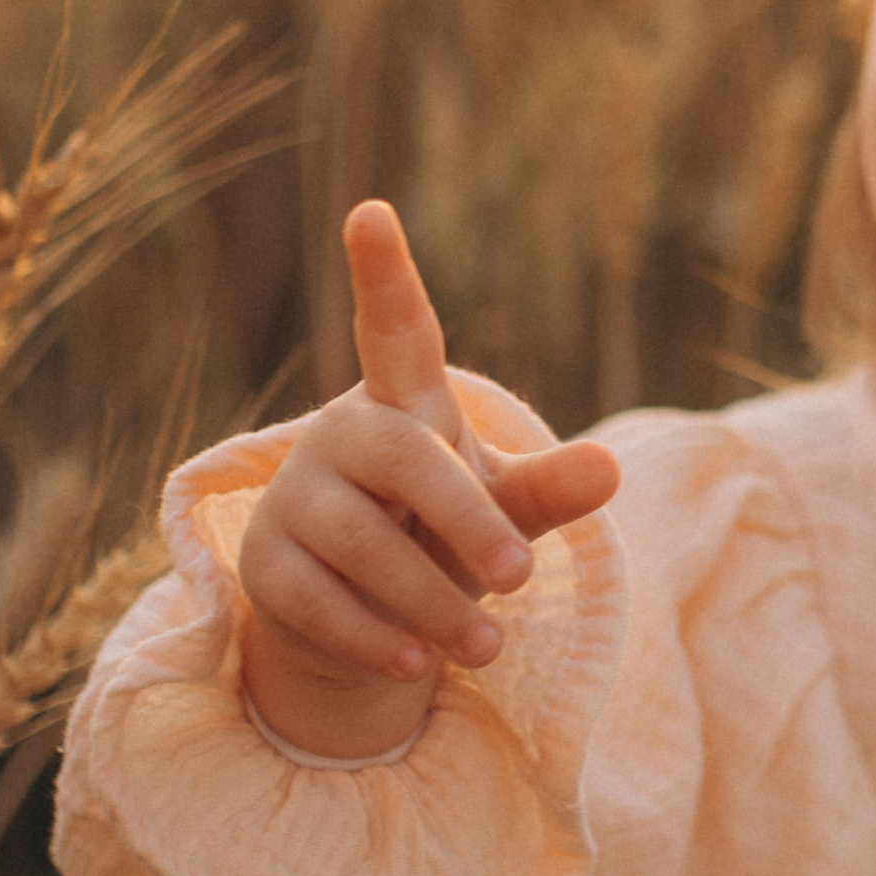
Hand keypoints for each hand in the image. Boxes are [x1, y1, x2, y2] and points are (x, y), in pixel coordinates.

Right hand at [236, 202, 620, 758]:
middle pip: (404, 461)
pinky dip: (374, 638)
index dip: (385, 274)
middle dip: (466, 519)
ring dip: (429, 601)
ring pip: (359, 544)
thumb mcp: (503, 507)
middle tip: (522, 575)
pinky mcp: (264, 565)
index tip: (372, 212)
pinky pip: (316, 602)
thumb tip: (611, 466)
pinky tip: (418, 664)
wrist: (367, 616)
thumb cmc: (443, 534)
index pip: (395, 330)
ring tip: (488, 646)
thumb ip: (551, 489)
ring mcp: (295, 498)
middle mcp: (341, 437)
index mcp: (404, 406)